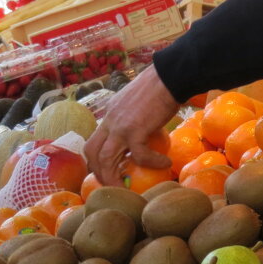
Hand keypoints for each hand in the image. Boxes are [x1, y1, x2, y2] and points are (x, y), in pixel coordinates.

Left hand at [85, 65, 177, 183]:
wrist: (170, 76)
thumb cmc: (161, 85)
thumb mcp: (139, 101)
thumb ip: (135, 115)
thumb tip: (146, 129)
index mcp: (110, 114)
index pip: (95, 139)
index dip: (97, 158)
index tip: (107, 170)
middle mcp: (110, 120)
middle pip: (91, 151)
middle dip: (98, 171)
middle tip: (112, 184)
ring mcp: (121, 126)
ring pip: (105, 159)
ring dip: (113, 177)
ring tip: (127, 187)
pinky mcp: (136, 130)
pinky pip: (139, 155)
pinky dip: (152, 162)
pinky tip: (164, 164)